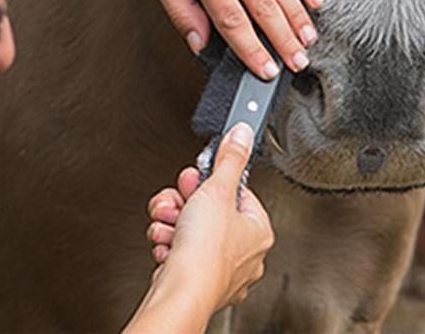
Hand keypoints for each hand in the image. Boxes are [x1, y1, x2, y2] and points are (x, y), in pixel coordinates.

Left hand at [74, 0, 320, 77]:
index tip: (266, 71)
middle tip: (298, 64)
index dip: (251, 50)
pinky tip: (316, 0)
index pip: (232, 21)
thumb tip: (199, 43)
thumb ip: (178, 9)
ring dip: (298, 17)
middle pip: (264, 7)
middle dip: (283, 41)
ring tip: (308, 40)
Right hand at [142, 124, 272, 320]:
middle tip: (178, 203)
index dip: (208, 182)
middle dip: (182, 203)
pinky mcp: (198, 279)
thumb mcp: (217, 190)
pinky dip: (168, 244)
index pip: (234, 191)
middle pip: (207, 210)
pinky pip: (179, 250)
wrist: (182, 291)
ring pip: (189, 230)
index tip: (195, 180)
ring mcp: (221, 269)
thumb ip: (229, 159)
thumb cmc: (206, 252)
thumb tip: (243, 134)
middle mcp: (244, 253)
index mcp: (257, 231)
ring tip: (169, 227)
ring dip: (171, 222)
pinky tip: (167, 245)